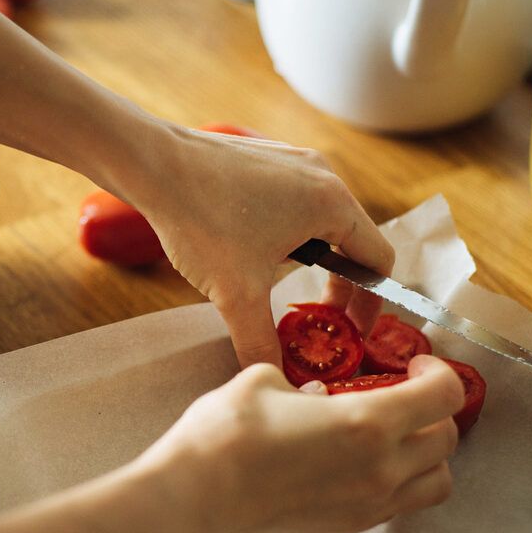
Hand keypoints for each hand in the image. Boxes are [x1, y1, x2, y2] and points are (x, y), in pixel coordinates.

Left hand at [112, 123, 393, 367]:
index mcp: (332, 203)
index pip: (379, 260)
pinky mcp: (267, 157)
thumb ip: (260, 341)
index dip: (371, 304)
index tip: (351, 331)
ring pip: (323, 221)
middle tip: (320, 320)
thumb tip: (272, 375)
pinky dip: (290, 234)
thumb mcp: (236, 293)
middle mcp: (323, 174)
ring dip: (313, 260)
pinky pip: (295, 201)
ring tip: (281, 289)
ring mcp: (295, 160)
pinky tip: (254, 252)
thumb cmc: (200, 218)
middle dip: (340, 286)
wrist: (152, 164)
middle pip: (354, 241)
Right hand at [136, 355, 461, 532]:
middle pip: (447, 441)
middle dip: (434, 412)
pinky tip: (357, 466)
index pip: (443, 395)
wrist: (192, 499)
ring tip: (394, 438)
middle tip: (407, 396)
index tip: (417, 364)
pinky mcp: (342, 530)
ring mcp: (364, 507)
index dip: (439, 372)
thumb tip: (315, 394)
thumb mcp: (261, 382)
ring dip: (426, 456)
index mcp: (367, 422)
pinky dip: (395, 484)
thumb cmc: (224, 438)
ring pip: (433, 485)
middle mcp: (379, 469)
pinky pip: (394, 508)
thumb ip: (301, 384)